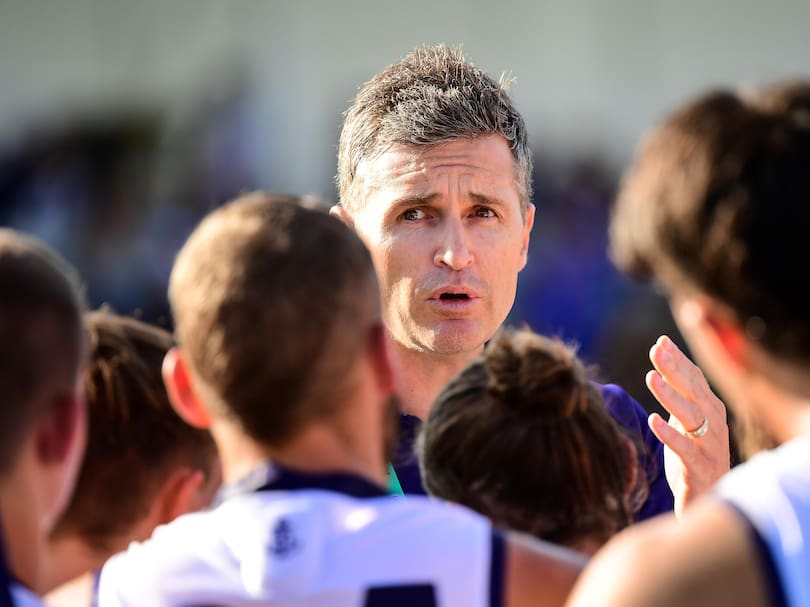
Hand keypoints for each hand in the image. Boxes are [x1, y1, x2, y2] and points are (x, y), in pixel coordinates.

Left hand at [645, 335, 729, 515]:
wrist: (708, 501)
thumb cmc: (695, 454)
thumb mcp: (686, 419)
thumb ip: (677, 388)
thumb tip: (663, 350)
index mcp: (710, 409)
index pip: (695, 379)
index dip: (678, 360)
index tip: (660, 343)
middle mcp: (714, 423)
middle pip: (694, 391)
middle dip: (674, 370)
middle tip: (655, 352)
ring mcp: (710, 446)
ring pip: (691, 416)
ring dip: (671, 396)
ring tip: (651, 378)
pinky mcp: (700, 468)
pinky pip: (685, 449)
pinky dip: (670, 434)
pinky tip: (653, 420)